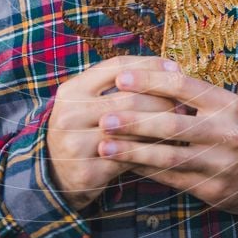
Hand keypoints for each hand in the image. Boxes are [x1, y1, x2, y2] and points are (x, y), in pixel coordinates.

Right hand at [46, 55, 184, 210]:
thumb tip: (168, 69)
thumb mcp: (88, 99)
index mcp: (72, 90)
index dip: (149, 65)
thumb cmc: (83, 127)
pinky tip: (167, 146)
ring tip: (180, 122)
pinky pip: (130, 157)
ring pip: (132, 130)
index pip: (117, 66)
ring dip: (161, 125)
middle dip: (162, 98)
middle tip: (184, 101)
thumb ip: (117, 84)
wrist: (54, 172)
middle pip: (128, 98)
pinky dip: (151, 150)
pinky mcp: (88, 172)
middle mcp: (70, 114)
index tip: (174, 67)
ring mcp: (76, 144)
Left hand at [97, 63, 237, 213]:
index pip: (182, 86)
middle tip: (104, 118)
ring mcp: (220, 163)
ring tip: (104, 146)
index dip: (149, 81)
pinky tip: (122, 164)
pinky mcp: (213, 189)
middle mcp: (225, 132)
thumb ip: (188, 90)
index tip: (120, 78)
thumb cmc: (227, 128)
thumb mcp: (218, 104)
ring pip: (169, 156)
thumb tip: (151, 68)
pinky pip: (171, 179)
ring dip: (133, 151)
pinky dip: (144, 170)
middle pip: (173, 124)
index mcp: (224, 103)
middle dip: (134, 121)